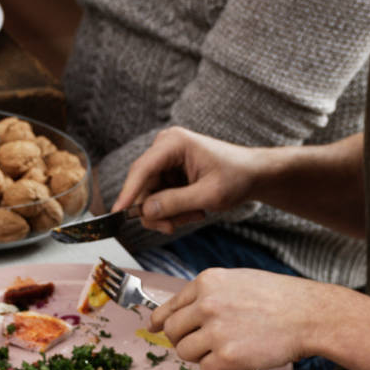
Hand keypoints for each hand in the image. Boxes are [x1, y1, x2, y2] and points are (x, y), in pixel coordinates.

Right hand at [112, 127, 267, 228]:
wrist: (251, 174)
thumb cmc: (236, 177)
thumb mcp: (208, 194)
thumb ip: (175, 203)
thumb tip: (145, 211)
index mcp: (174, 143)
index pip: (142, 169)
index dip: (128, 192)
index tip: (117, 212)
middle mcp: (164, 148)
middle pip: (142, 188)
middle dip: (158, 212)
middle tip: (176, 226)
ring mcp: (164, 162)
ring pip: (148, 198)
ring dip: (169, 215)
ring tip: (195, 214)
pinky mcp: (166, 175)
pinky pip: (157, 200)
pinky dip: (173, 212)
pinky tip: (192, 211)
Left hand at [159, 266, 325, 369]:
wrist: (308, 314)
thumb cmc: (278, 298)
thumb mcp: (237, 281)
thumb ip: (207, 295)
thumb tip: (180, 313)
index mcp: (207, 283)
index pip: (169, 307)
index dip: (159, 322)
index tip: (154, 328)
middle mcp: (207, 304)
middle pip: (172, 332)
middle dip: (182, 340)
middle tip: (201, 342)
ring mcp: (215, 331)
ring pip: (184, 353)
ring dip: (199, 355)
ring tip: (225, 347)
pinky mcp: (226, 356)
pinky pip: (204, 369)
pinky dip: (216, 367)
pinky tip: (235, 356)